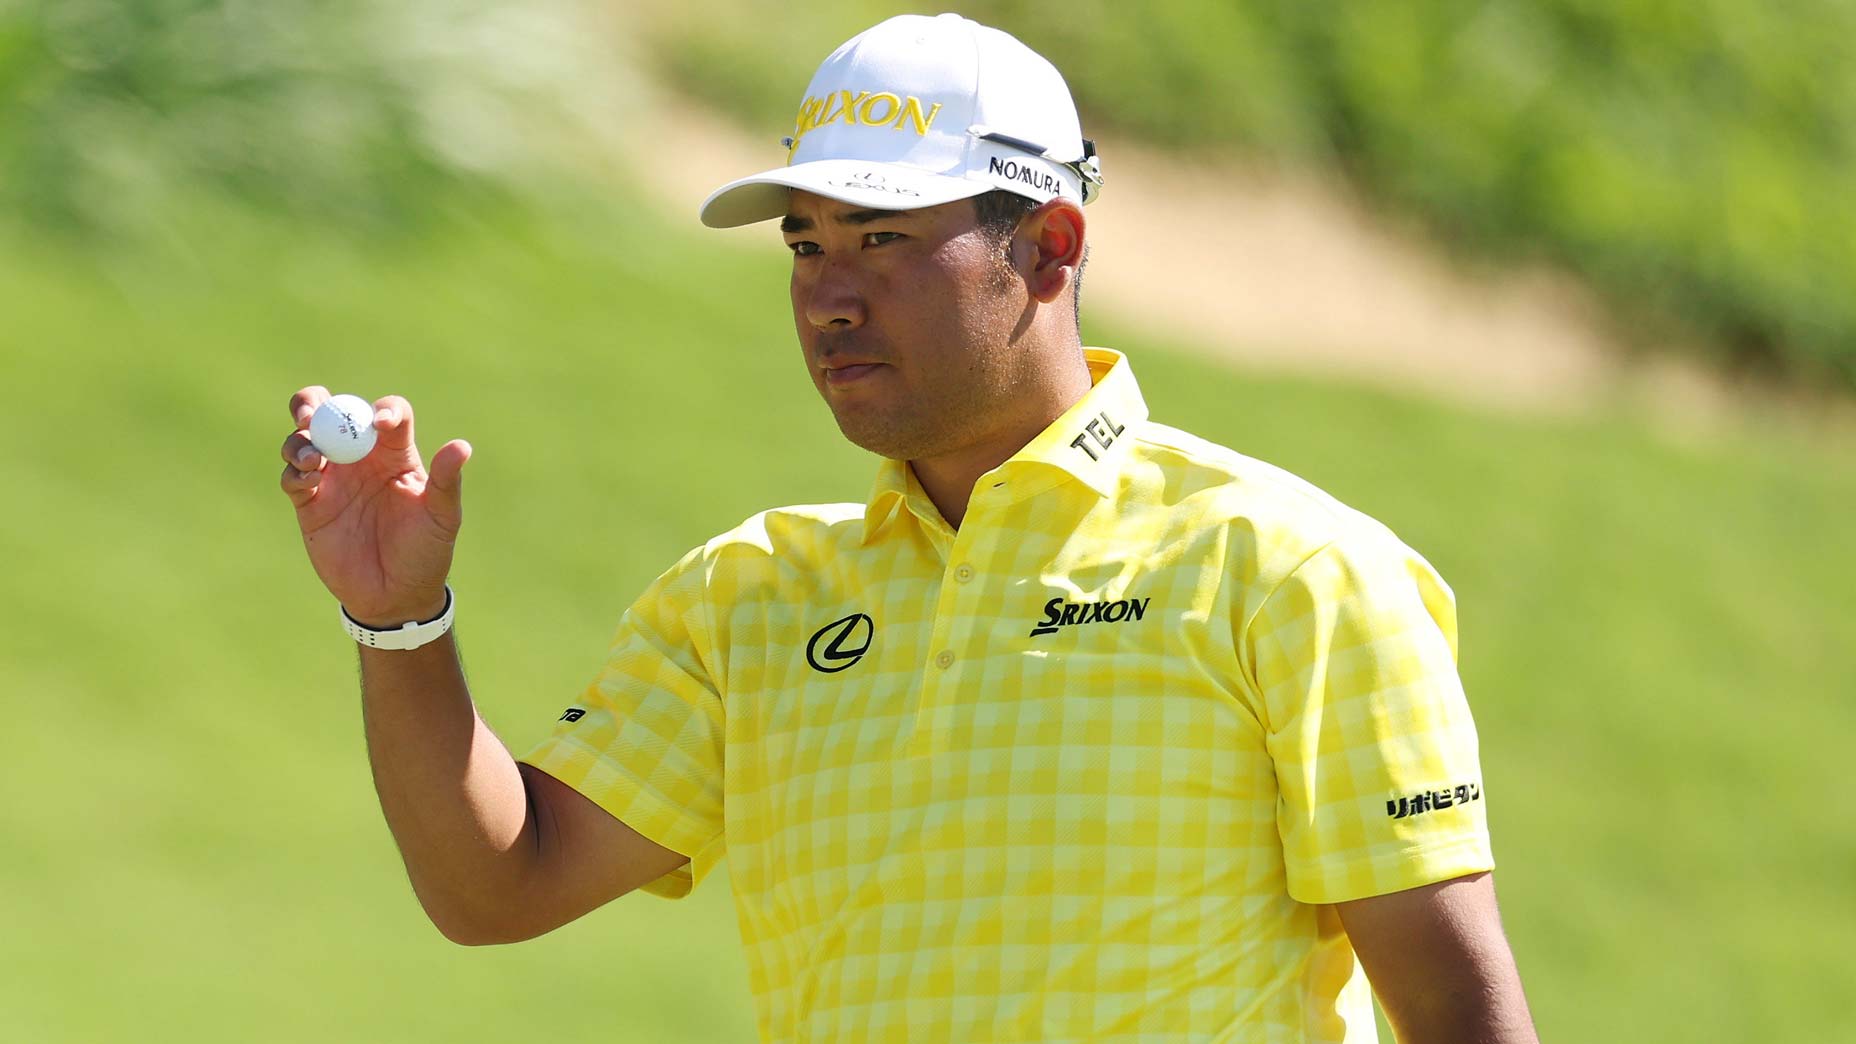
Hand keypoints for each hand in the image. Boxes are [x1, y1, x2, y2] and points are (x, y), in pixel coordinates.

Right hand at [279, 387, 471, 627]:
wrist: (396, 595)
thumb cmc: (426, 552)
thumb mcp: (442, 517)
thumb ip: (446, 482)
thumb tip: (461, 447)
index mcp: (395, 454)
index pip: (387, 415)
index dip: (384, 411)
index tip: (382, 424)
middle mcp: (360, 459)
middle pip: (331, 413)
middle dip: (315, 403)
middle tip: (312, 415)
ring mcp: (333, 479)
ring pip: (303, 441)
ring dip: (299, 439)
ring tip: (312, 457)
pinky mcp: (310, 504)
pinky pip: (292, 478)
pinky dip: (294, 473)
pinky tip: (309, 481)